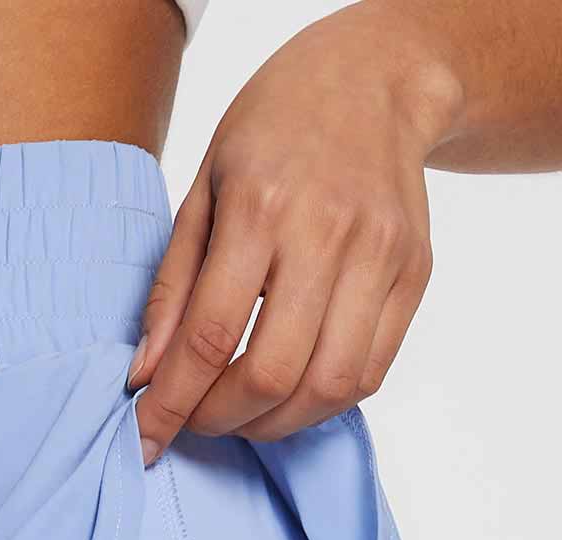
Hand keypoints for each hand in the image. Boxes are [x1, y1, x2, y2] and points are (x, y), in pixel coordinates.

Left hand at [129, 0, 463, 462]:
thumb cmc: (273, 132)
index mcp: (260, 206)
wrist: (374, 80)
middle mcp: (326, 234)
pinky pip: (369, 373)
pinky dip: (322, 403)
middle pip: (272, 374)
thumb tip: (148, 375)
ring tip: (242, 413)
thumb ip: (173, 288)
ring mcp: (380, 258)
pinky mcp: (415, 276)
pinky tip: (291, 392)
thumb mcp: (202, 190)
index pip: (210, 335)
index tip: (147, 436)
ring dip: (274, 424)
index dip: (174, 402)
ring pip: (328, 389)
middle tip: (197, 420)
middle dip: (222, 419)